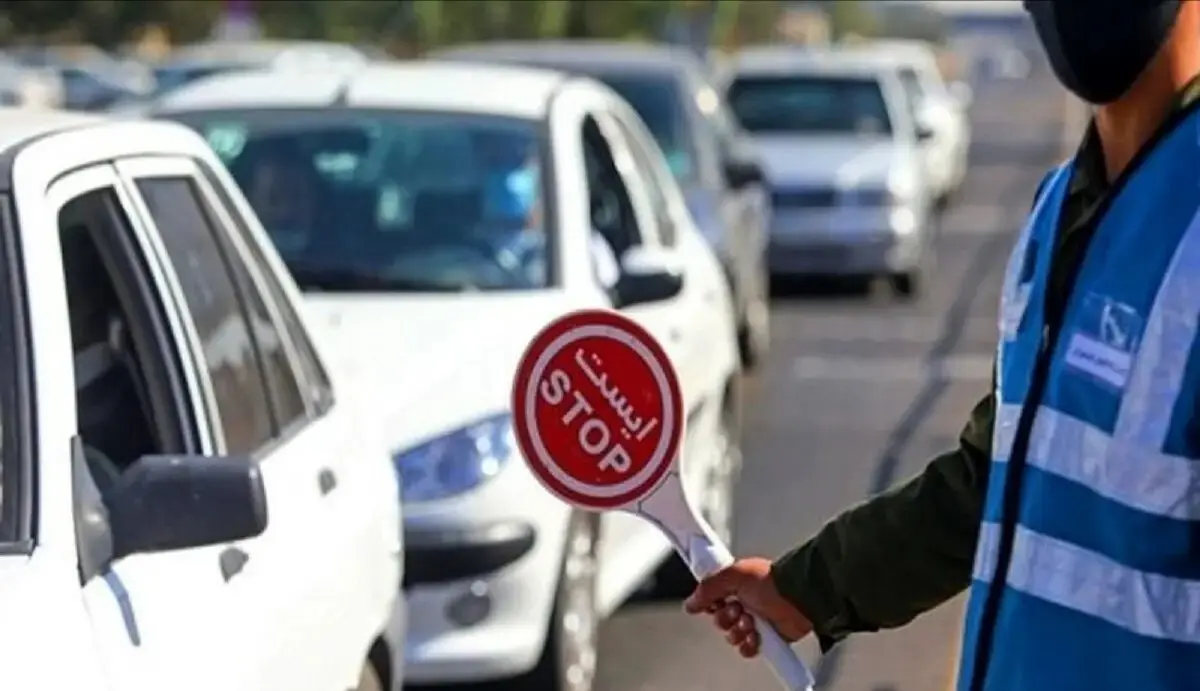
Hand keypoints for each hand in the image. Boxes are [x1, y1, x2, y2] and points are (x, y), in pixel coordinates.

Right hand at [684, 557, 812, 657]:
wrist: (798, 599)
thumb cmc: (772, 581)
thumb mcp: (733, 575)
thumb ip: (708, 587)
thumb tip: (690, 602)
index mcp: (736, 584)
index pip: (712, 597)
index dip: (710, 603)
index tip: (715, 601)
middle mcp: (744, 602)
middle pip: (719, 619)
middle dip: (725, 618)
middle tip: (738, 610)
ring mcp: (755, 621)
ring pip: (731, 635)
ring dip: (738, 631)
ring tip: (751, 622)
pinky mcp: (765, 638)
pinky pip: (746, 648)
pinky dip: (748, 645)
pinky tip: (756, 635)